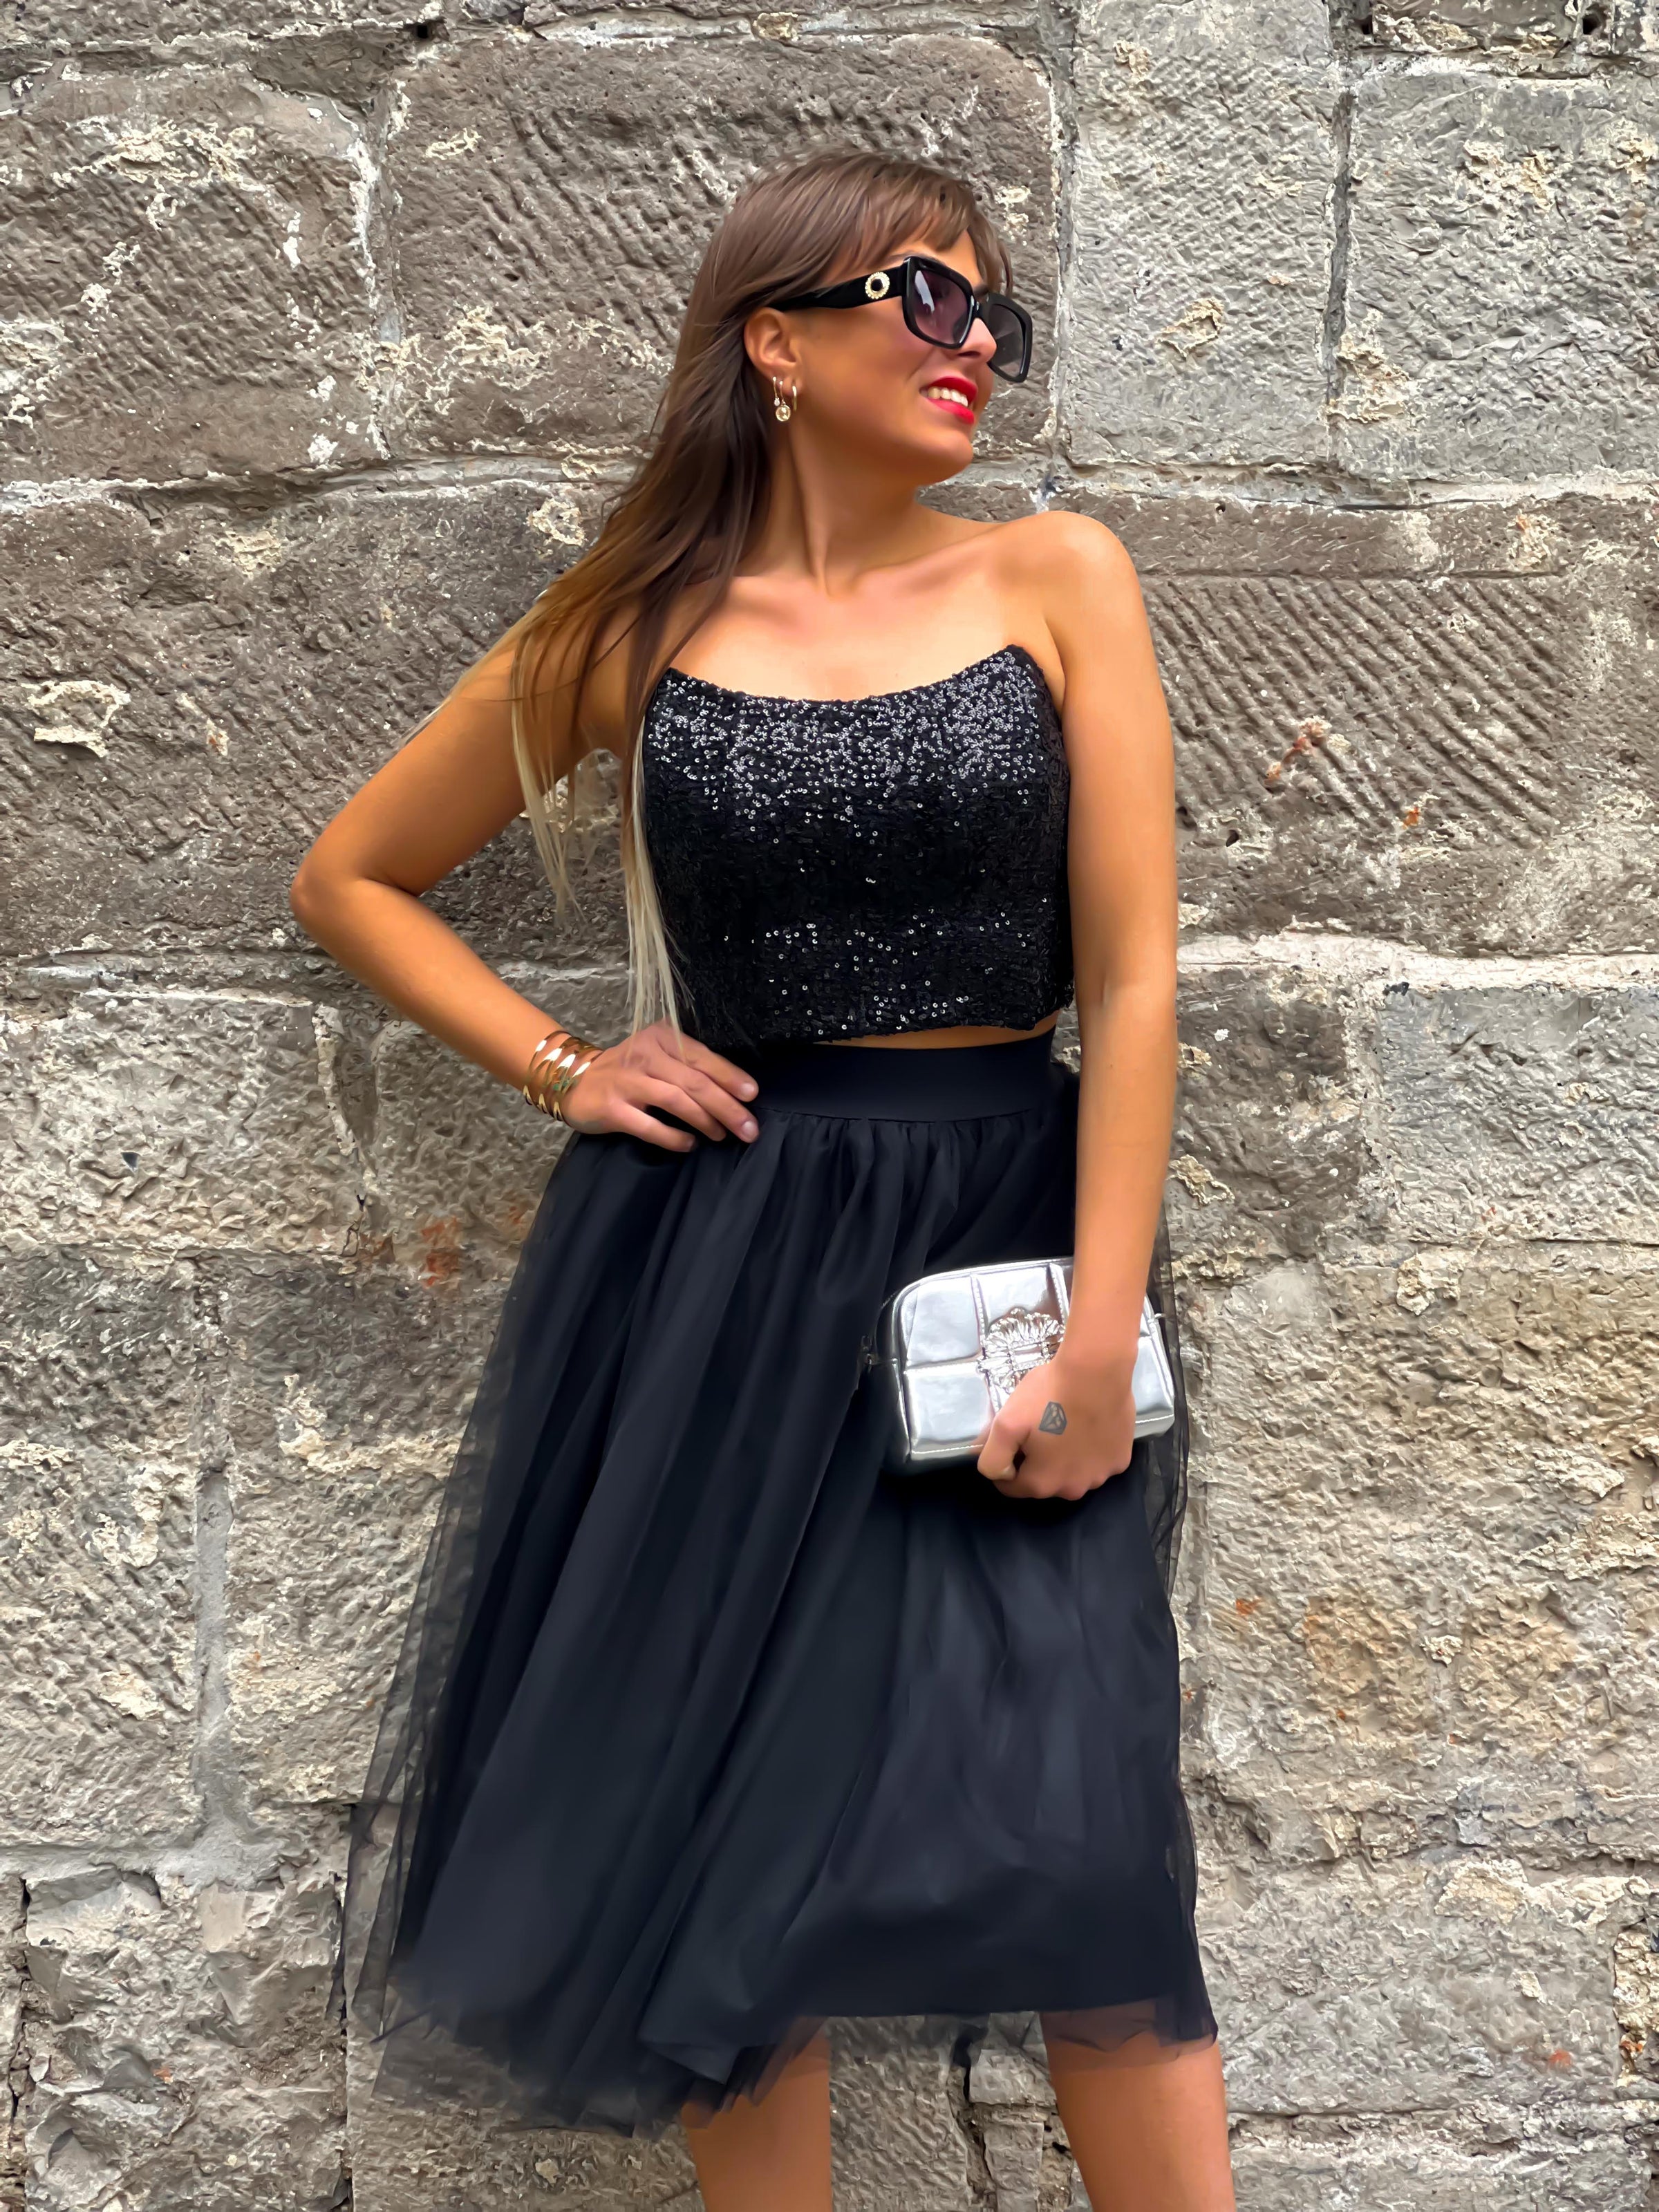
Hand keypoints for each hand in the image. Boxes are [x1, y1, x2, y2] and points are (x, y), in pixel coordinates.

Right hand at [557, 1021, 759, 1150]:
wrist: (574, 1080)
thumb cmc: (629, 1072)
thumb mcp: (658, 1056)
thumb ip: (689, 1066)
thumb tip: (734, 1092)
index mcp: (662, 1037)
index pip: (703, 1057)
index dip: (730, 1076)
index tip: (752, 1095)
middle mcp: (645, 1054)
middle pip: (695, 1081)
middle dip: (727, 1106)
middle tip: (749, 1128)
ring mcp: (627, 1081)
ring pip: (676, 1100)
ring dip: (705, 1120)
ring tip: (722, 1135)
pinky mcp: (613, 1108)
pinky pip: (650, 1126)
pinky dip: (674, 1137)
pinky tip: (690, 1144)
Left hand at [975, 1348, 1136, 1500]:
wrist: (1096, 1371)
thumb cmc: (1049, 1395)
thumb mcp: (1006, 1422)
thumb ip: (993, 1457)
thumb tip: (998, 1475)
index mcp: (1043, 1483)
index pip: (1013, 1487)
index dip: (1007, 1464)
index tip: (1013, 1440)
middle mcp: (1074, 1489)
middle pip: (1045, 1481)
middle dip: (1037, 1461)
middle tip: (1040, 1428)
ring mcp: (1102, 1476)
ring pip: (1074, 1473)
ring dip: (1066, 1458)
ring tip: (1065, 1426)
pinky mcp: (1121, 1461)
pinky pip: (1098, 1462)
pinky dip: (1091, 1451)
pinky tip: (1089, 1426)